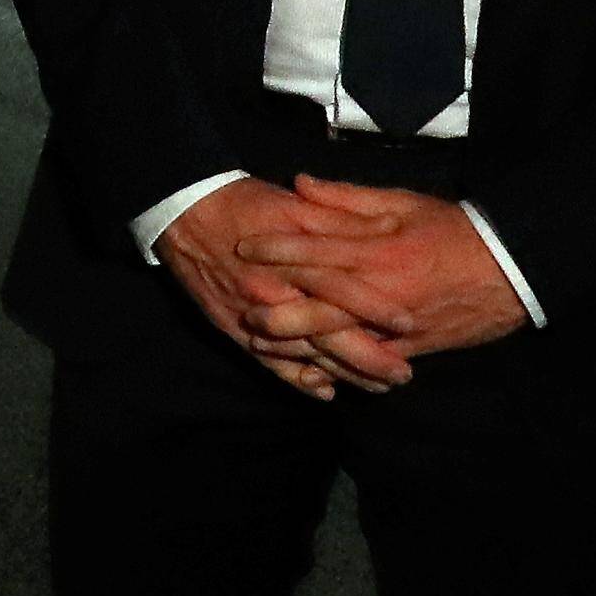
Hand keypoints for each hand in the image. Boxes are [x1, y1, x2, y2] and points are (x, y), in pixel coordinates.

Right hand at [159, 178, 408, 397]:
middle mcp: (273, 293)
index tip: (411, 325)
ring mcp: (253, 316)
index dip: (376, 308)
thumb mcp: (296, 203)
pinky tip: (325, 392)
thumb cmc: (246, 204)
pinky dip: (298, 380)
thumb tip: (385, 229)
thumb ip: (340, 217)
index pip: (341, 289)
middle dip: (367, 359)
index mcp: (291, 258)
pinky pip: (270, 363)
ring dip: (343, 374)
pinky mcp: (236, 330)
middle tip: (403, 376)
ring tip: (378, 386)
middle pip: (327, 335)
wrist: (184, 215)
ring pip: (304, 355)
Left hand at [267, 177, 531, 360]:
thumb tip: (300, 183)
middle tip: (243, 308)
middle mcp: (383, 289)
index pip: (317, 248)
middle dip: (278, 309)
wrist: (513, 268)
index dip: (276, 249)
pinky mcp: (415, 347)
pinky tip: (315, 374)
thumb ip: (348, 197)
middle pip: (321, 303)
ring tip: (264, 344)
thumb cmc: (454, 229)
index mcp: (379, 248)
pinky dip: (343, 369)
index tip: (243, 247)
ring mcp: (399, 323)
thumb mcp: (403, 202)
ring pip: (341, 339)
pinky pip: (372, 362)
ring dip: (300, 344)